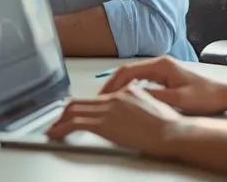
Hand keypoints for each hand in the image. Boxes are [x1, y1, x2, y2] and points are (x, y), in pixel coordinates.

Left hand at [46, 84, 187, 156]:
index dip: (81, 106)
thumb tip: (128, 109)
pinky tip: (56, 134)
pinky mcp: (104, 123)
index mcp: (125, 91)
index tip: (73, 113)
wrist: (172, 132)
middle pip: (80, 101)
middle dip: (65, 113)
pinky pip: (75, 123)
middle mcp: (114, 97)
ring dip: (60, 121)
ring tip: (53, 130)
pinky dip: (61, 129)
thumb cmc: (168, 125)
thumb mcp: (151, 106)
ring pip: (73, 110)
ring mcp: (108, 109)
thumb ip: (136, 103)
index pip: (96, 96)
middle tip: (57, 121)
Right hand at [99, 56, 226, 115]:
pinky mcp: (166, 77)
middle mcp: (160, 64)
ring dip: (120, 88)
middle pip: (127, 72)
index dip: (112, 85)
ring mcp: (162, 70)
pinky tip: (126, 101)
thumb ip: (153, 97)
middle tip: (100, 101)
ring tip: (109, 102)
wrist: (224, 96)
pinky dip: (130, 90)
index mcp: (161, 65)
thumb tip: (130, 98)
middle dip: (112, 86)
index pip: (127, 71)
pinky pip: (141, 81)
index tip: (102, 97)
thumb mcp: (178, 100)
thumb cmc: (206, 97)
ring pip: (133, 76)